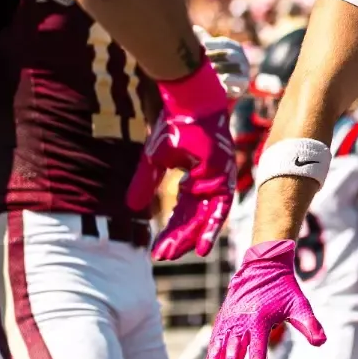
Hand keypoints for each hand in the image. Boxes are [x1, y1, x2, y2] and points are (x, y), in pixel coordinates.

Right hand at [131, 62, 237, 260]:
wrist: (186, 100)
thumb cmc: (172, 126)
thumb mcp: (154, 160)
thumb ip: (146, 184)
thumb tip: (133, 208)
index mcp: (194, 180)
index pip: (182, 213)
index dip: (171, 231)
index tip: (157, 251)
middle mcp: (209, 182)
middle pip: (195, 217)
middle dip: (180, 238)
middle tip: (165, 257)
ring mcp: (219, 177)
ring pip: (208, 214)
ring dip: (196, 235)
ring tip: (185, 256)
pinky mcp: (224, 171)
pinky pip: (220, 201)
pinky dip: (211, 221)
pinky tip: (200, 241)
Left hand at [194, 26, 251, 98]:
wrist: (226, 87)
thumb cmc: (218, 66)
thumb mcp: (212, 54)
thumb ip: (205, 42)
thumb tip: (194, 28)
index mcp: (235, 48)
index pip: (226, 43)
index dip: (215, 43)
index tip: (204, 44)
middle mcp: (242, 58)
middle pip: (232, 53)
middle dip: (219, 54)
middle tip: (206, 56)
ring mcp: (244, 71)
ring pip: (237, 66)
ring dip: (224, 67)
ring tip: (212, 68)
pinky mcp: (244, 84)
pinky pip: (241, 80)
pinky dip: (232, 79)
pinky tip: (223, 79)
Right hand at [202, 240, 326, 358]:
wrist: (262, 267)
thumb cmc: (284, 289)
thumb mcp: (299, 304)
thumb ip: (309, 324)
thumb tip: (321, 342)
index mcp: (260, 320)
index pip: (258, 351)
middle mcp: (241, 322)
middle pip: (234, 355)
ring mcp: (229, 322)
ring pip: (219, 351)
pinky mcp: (222, 321)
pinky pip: (214, 344)